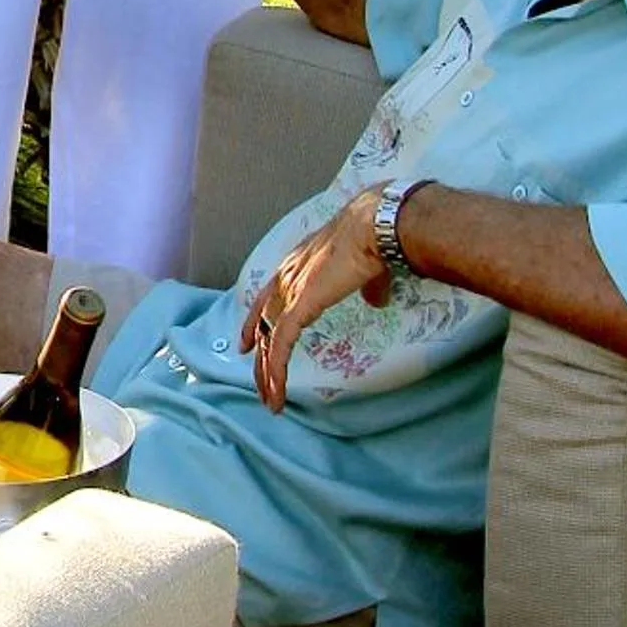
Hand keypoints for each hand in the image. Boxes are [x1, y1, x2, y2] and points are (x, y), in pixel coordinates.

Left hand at [239, 187, 393, 412]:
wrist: (372, 226)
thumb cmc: (374, 239)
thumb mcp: (367, 269)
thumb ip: (368, 288)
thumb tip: (377, 301)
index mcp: (297, 264)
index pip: (268, 298)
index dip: (257, 323)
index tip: (250, 345)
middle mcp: (286, 276)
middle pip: (264, 324)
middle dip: (261, 357)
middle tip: (260, 384)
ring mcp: (289, 291)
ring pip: (269, 340)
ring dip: (268, 374)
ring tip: (270, 400)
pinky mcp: (298, 306)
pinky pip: (281, 345)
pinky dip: (277, 370)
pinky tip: (277, 391)